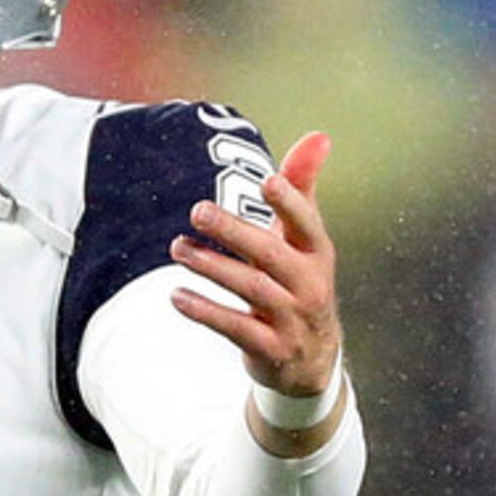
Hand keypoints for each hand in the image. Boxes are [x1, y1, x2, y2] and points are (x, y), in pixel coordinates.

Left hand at [167, 131, 342, 403]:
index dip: (291, 202)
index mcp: (318, 253)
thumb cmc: (300, 283)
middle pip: (271, 254)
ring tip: (178, 248)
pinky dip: (205, 311)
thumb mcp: (305, 239)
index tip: (267, 180)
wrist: (312, 360)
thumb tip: (318, 136)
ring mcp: (291, 320)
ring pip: (251, 290)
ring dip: (213, 267)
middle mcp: (310, 285)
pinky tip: (177, 296)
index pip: (307, 223)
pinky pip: (235, 328)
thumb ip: (303, 187)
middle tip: (197, 211)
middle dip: (234, 232)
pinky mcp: (270, 349)